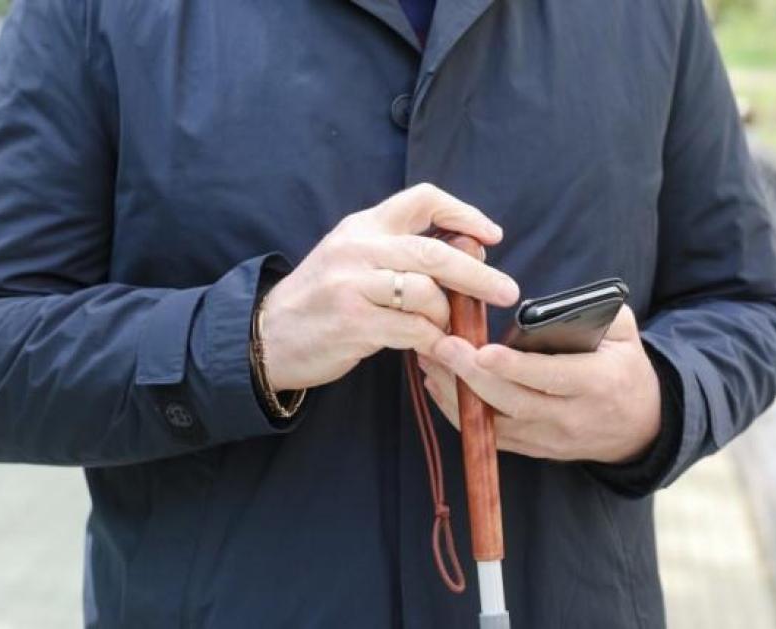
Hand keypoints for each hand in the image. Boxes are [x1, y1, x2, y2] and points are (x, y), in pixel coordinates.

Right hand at [256, 183, 519, 390]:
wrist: (267, 337)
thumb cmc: (322, 301)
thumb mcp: (354, 260)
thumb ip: (401, 252)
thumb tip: (469, 252)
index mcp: (362, 225)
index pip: (422, 199)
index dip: (464, 213)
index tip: (492, 236)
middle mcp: (358, 248)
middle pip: (435, 252)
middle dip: (479, 274)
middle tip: (508, 291)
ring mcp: (353, 285)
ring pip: (427, 293)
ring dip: (448, 316)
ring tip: (449, 330)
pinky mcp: (353, 322)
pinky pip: (415, 330)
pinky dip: (434, 341)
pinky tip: (436, 348)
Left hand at [417, 305, 660, 463]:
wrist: (640, 425)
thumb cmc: (624, 366)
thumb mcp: (624, 332)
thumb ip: (593, 311)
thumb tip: (546, 304)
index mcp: (598, 382)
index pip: (551, 378)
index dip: (515, 367)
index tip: (483, 351)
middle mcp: (572, 416)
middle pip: (514, 402)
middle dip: (472, 375)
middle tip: (441, 346)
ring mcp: (550, 439)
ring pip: (495, 424)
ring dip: (456, 393)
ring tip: (430, 360)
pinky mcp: (533, 450)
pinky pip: (489, 436)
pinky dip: (459, 412)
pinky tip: (438, 383)